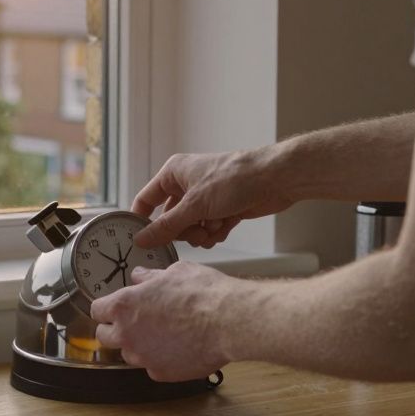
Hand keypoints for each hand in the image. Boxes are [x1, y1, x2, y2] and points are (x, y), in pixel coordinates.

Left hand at [89, 262, 243, 381]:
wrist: (229, 321)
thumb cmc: (204, 293)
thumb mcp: (174, 272)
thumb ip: (150, 277)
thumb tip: (140, 277)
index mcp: (125, 306)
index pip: (97, 310)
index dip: (106, 308)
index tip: (113, 308)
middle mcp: (128, 334)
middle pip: (105, 336)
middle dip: (115, 329)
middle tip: (134, 322)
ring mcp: (143, 357)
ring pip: (128, 354)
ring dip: (137, 345)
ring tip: (160, 334)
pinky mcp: (161, 373)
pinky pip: (151, 367)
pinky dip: (159, 359)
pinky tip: (176, 347)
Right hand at [133, 149, 291, 248]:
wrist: (274, 180)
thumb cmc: (234, 179)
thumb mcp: (194, 206)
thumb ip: (166, 227)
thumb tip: (141, 239)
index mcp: (173, 174)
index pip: (146, 200)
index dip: (142, 221)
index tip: (141, 241)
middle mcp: (186, 185)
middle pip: (170, 220)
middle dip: (183, 231)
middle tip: (196, 231)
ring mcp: (204, 198)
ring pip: (190, 228)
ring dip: (201, 234)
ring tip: (214, 226)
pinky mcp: (221, 210)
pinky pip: (208, 230)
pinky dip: (215, 233)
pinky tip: (226, 225)